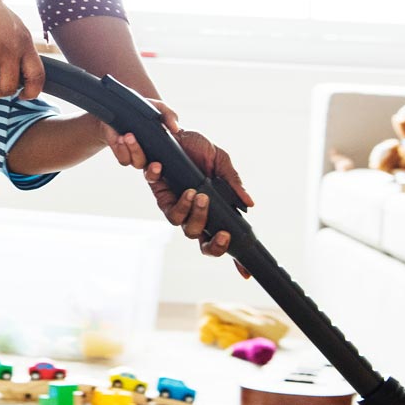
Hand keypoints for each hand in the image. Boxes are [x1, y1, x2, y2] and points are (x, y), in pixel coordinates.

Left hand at [96, 96, 178, 168]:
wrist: (122, 105)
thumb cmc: (145, 109)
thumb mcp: (160, 108)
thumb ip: (170, 116)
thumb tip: (175, 128)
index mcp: (161, 150)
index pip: (165, 168)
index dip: (163, 171)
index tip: (162, 165)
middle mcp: (148, 156)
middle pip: (151, 174)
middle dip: (153, 171)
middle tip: (156, 164)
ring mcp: (133, 155)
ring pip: (136, 163)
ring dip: (134, 150)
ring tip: (129, 135)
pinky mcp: (119, 150)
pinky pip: (122, 158)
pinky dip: (121, 149)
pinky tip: (120, 138)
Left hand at [141, 127, 255, 278]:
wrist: (175, 131)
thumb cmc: (199, 150)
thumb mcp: (221, 162)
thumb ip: (232, 182)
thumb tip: (249, 204)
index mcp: (210, 211)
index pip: (219, 240)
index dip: (231, 259)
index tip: (244, 273)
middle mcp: (190, 211)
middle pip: (196, 235)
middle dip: (202, 222)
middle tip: (206, 200)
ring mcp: (172, 202)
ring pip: (176, 220)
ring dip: (186, 208)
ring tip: (194, 191)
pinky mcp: (156, 188)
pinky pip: (155, 190)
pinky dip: (156, 178)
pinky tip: (160, 168)